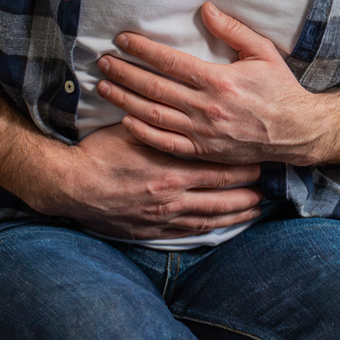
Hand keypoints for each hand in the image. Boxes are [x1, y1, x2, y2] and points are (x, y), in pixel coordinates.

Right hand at [24, 124, 265, 239]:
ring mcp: (163, 218)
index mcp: (171, 170)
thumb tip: (184, 107)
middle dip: (249, 190)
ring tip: (257, 207)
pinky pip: (190, 232)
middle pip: (223, 194)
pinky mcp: (152, 231)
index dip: (244, 166)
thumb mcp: (133, 130)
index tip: (262, 159)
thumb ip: (162, 125)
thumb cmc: (99, 153)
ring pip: (212, 217)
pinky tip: (223, 225)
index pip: (219, 168)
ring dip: (237, 213)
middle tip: (270, 185)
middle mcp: (173, 197)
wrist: (69, 185)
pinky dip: (212, 228)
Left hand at [95, 2, 336, 164]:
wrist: (297, 132)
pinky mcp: (204, 151)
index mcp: (219, 80)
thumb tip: (206, 8)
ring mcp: (203, 132)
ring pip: (153, 115)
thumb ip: (232, 30)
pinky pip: (166, 143)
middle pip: (153, 87)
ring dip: (124, 100)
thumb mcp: (262, 52)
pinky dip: (142, 133)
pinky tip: (124, 121)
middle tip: (102, 61)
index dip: (142, 49)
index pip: (169, 61)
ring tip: (104, 86)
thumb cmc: (281, 89)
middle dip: (124, 72)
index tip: (122, 40)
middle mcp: (206, 107)